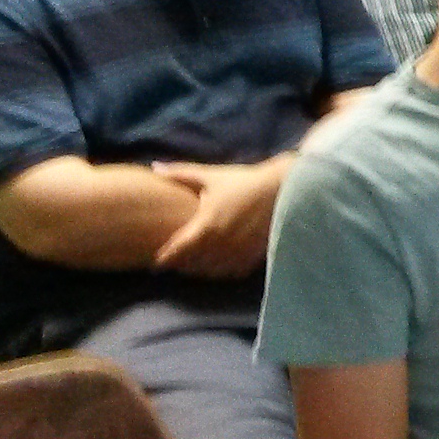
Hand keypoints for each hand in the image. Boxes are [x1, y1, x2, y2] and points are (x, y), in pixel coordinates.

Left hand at [150, 161, 282, 276]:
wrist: (284, 188)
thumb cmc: (244, 181)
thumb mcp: (211, 176)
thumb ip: (181, 173)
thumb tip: (155, 167)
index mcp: (205, 226)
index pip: (177, 250)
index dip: (165, 258)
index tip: (157, 261)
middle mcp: (220, 243)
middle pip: (192, 264)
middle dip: (181, 265)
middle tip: (174, 264)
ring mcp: (238, 251)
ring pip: (211, 271)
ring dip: (200, 271)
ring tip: (194, 267)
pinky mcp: (254, 255)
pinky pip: (233, 272)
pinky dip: (223, 272)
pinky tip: (220, 266)